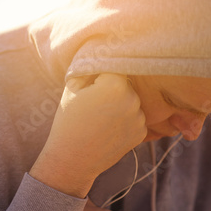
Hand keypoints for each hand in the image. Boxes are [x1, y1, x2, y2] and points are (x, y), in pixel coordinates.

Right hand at [29, 74, 146, 197]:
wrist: (73, 159)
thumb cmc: (68, 120)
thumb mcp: (73, 86)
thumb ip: (90, 65)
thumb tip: (102, 51)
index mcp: (115, 85)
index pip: (115, 66)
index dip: (101, 75)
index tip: (91, 85)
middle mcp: (132, 100)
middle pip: (126, 84)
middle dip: (113, 89)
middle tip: (95, 105)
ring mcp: (139, 118)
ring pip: (132, 100)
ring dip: (121, 104)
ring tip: (101, 119)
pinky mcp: (141, 133)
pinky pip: (135, 117)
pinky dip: (125, 120)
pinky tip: (109, 129)